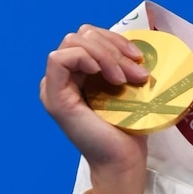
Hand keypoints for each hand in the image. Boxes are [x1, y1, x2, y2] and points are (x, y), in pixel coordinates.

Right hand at [40, 25, 151, 193]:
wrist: (124, 159)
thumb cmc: (129, 125)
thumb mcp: (127, 84)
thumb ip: (121, 61)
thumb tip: (136, 40)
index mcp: (79, 73)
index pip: (89, 35)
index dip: (114, 39)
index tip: (138, 58)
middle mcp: (63, 77)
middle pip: (80, 34)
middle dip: (112, 47)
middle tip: (136, 73)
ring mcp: (55, 87)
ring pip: (72, 42)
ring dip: (105, 54)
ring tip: (123, 80)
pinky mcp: (54, 97)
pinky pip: (59, 59)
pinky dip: (85, 58)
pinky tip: (104, 75)